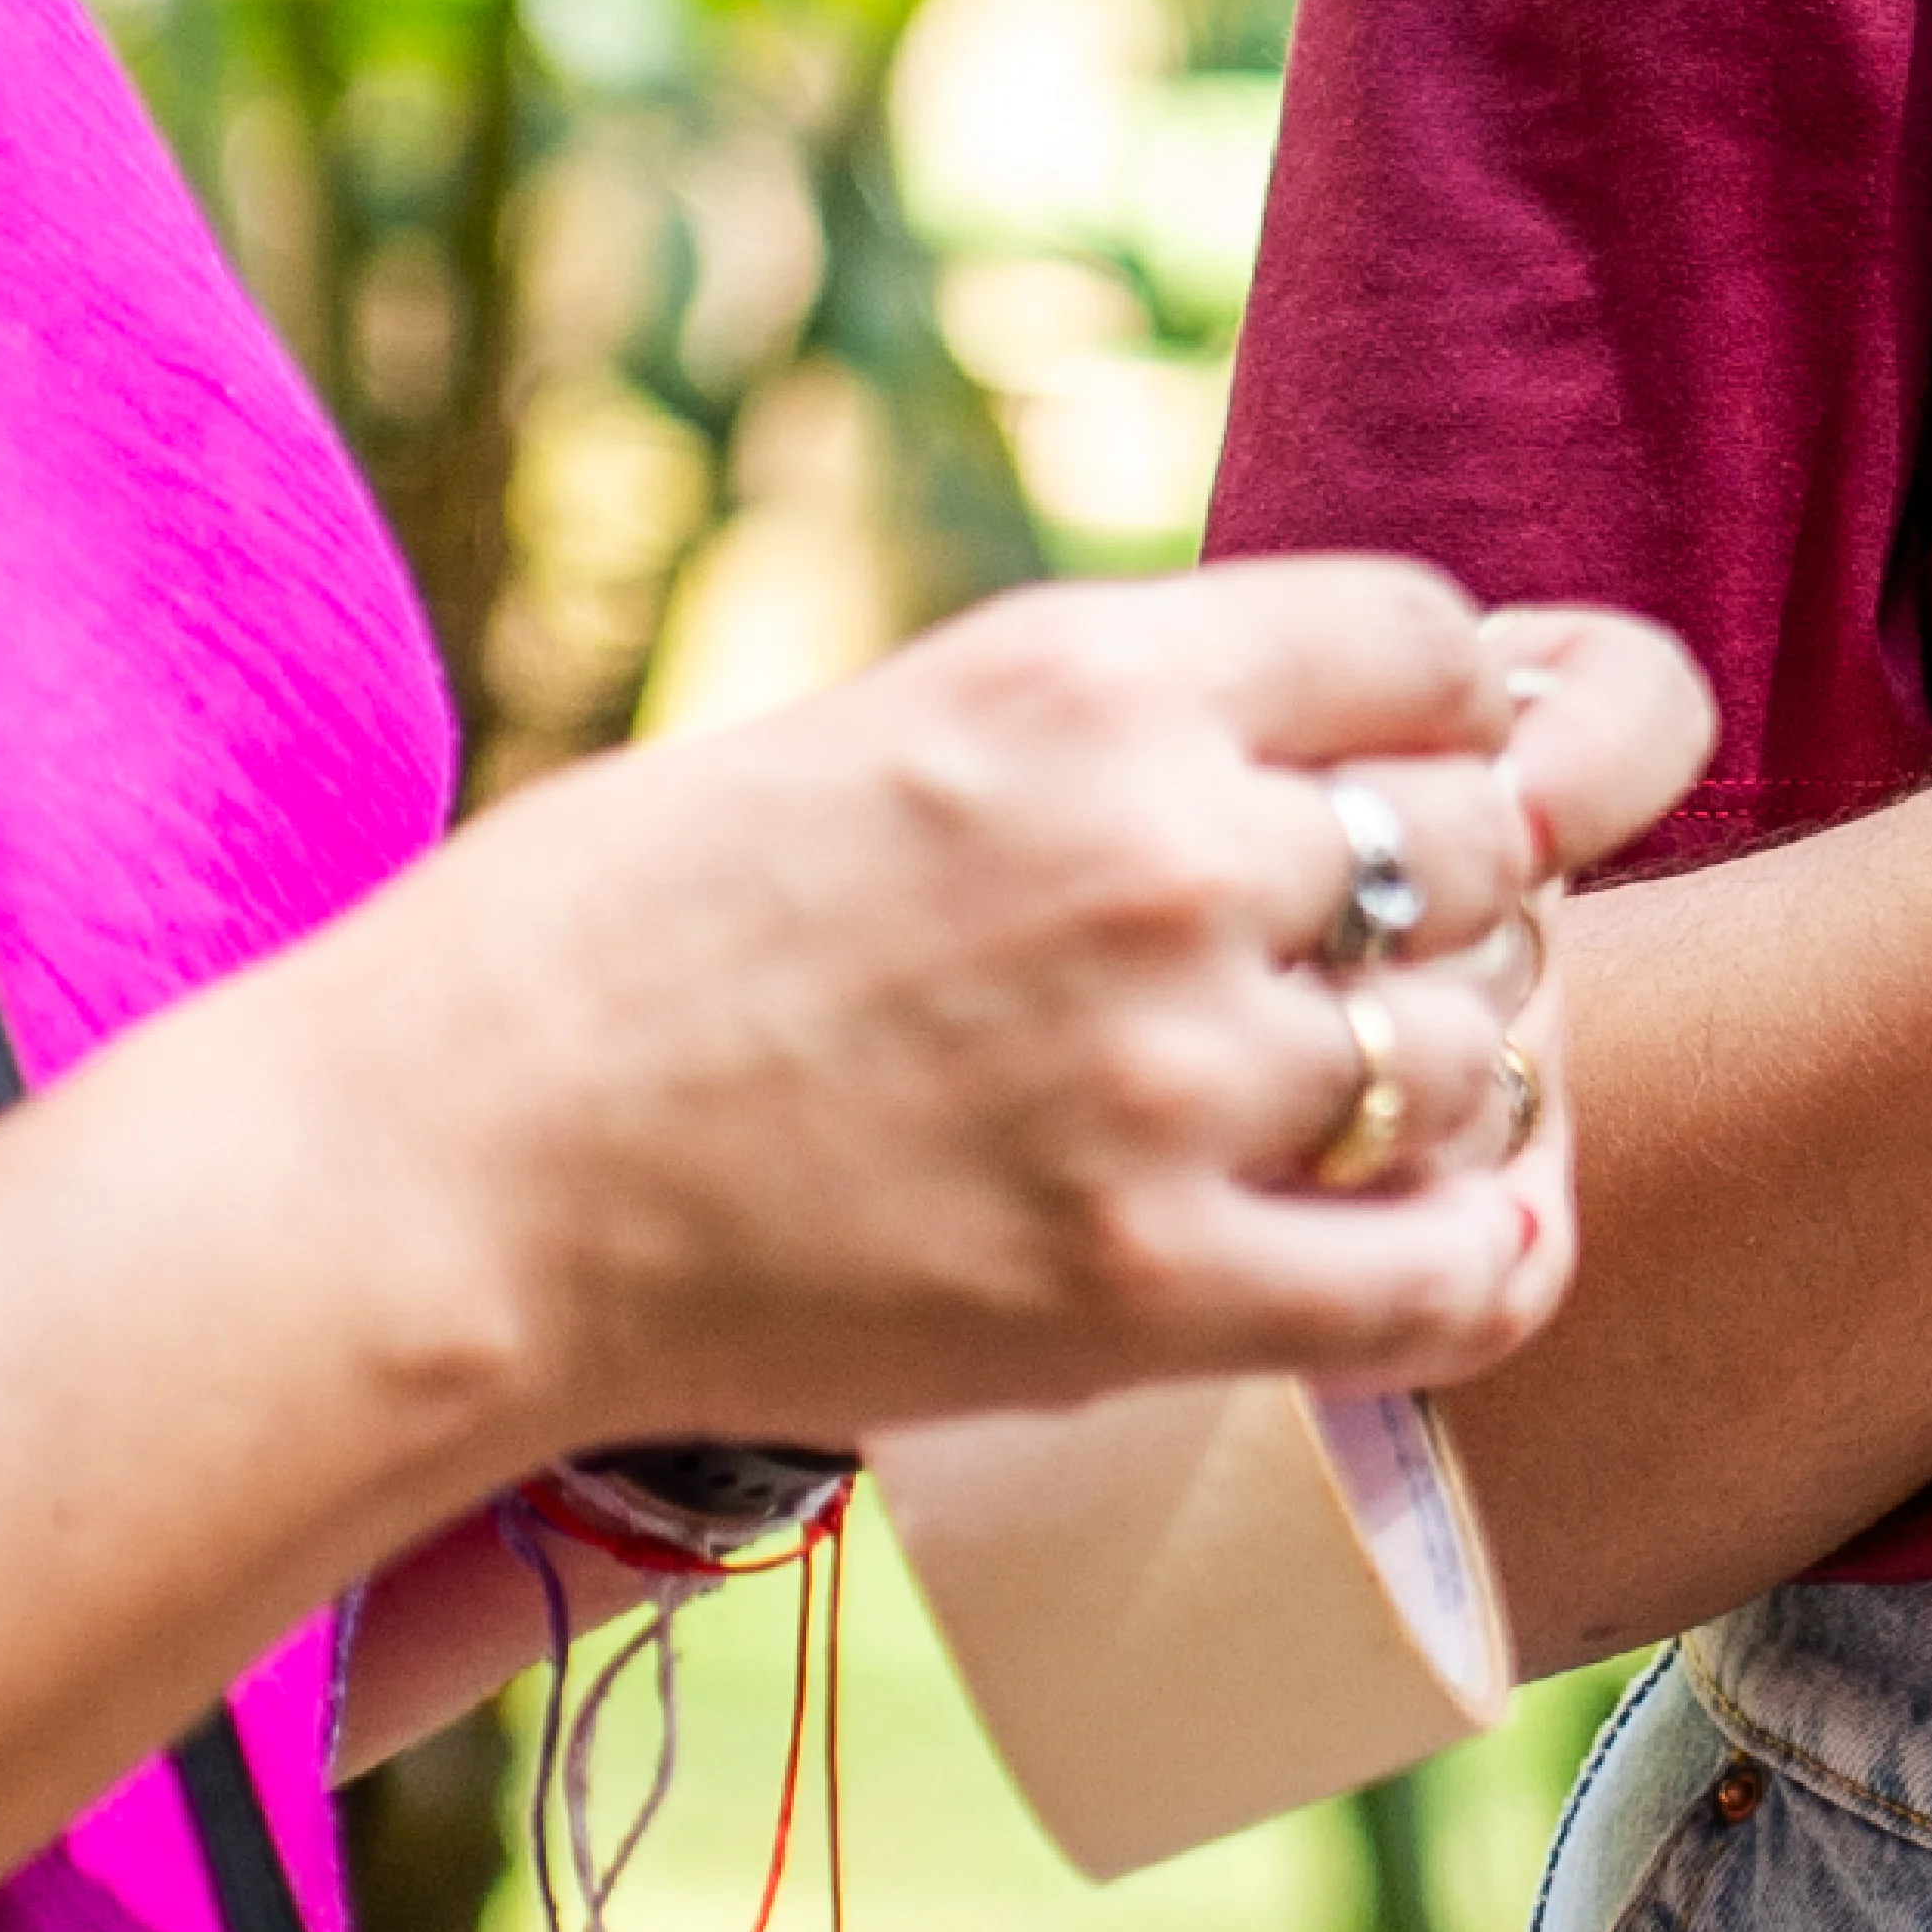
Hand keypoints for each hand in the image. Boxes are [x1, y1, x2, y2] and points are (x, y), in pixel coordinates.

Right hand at [349, 558, 1720, 1461]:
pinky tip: (1460, 1237)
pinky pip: (1456, 1274)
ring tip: (1374, 1097)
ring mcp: (1170, 1081)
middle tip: (1396, 947)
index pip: (1434, 641)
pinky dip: (1490, 1256)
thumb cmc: (616, 940)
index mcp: (1083, 679)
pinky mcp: (1147, 1290)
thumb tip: (1326, 740)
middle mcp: (1162, 854)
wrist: (438, 1175)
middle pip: (1494, 841)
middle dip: (1470, 887)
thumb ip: (1110, 727)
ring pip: (1487, 1052)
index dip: (1456, 704)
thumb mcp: (889, 725)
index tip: (1422, 762)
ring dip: (1458, 1074)